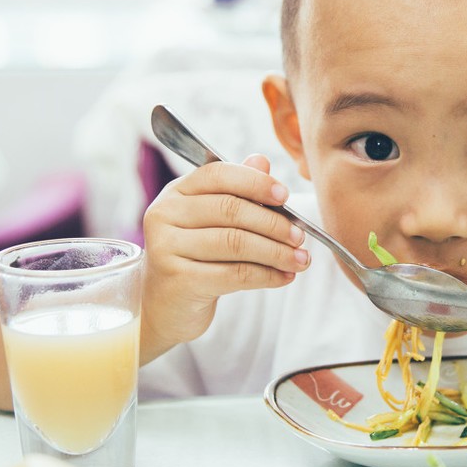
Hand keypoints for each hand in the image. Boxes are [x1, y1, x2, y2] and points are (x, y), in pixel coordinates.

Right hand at [140, 154, 309, 361]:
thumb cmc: (196, 258)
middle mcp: (165, 214)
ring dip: (276, 252)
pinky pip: (234, 274)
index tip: (285, 196)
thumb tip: (262, 160)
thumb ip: (237, 191)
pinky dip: (266, 275)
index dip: (255, 182)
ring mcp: (167, 247)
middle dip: (273, 223)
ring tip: (301, 260)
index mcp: (176, 192)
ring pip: (235, 243)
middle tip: (300, 236)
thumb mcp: (213, 221)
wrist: (165, 305)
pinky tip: (284, 277)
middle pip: (230, 210)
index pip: (218, 174)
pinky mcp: (178, 280)